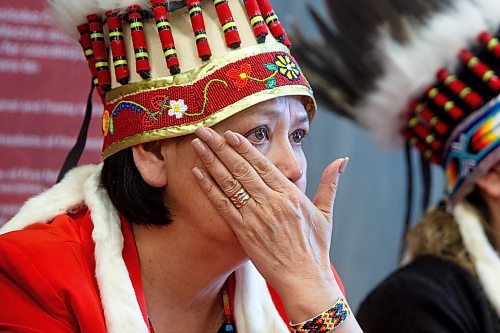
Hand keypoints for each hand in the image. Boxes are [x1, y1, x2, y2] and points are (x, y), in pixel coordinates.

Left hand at [191, 126, 348, 321]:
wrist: (304, 279)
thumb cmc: (315, 247)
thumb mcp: (326, 213)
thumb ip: (330, 184)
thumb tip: (342, 160)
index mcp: (290, 194)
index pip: (263, 164)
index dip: (244, 147)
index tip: (230, 134)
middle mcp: (271, 202)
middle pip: (242, 168)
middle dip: (221, 147)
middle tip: (205, 130)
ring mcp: (255, 217)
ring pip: (229, 183)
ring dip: (211, 162)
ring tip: (198, 145)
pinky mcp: (243, 232)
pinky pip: (222, 205)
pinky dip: (209, 188)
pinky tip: (197, 173)